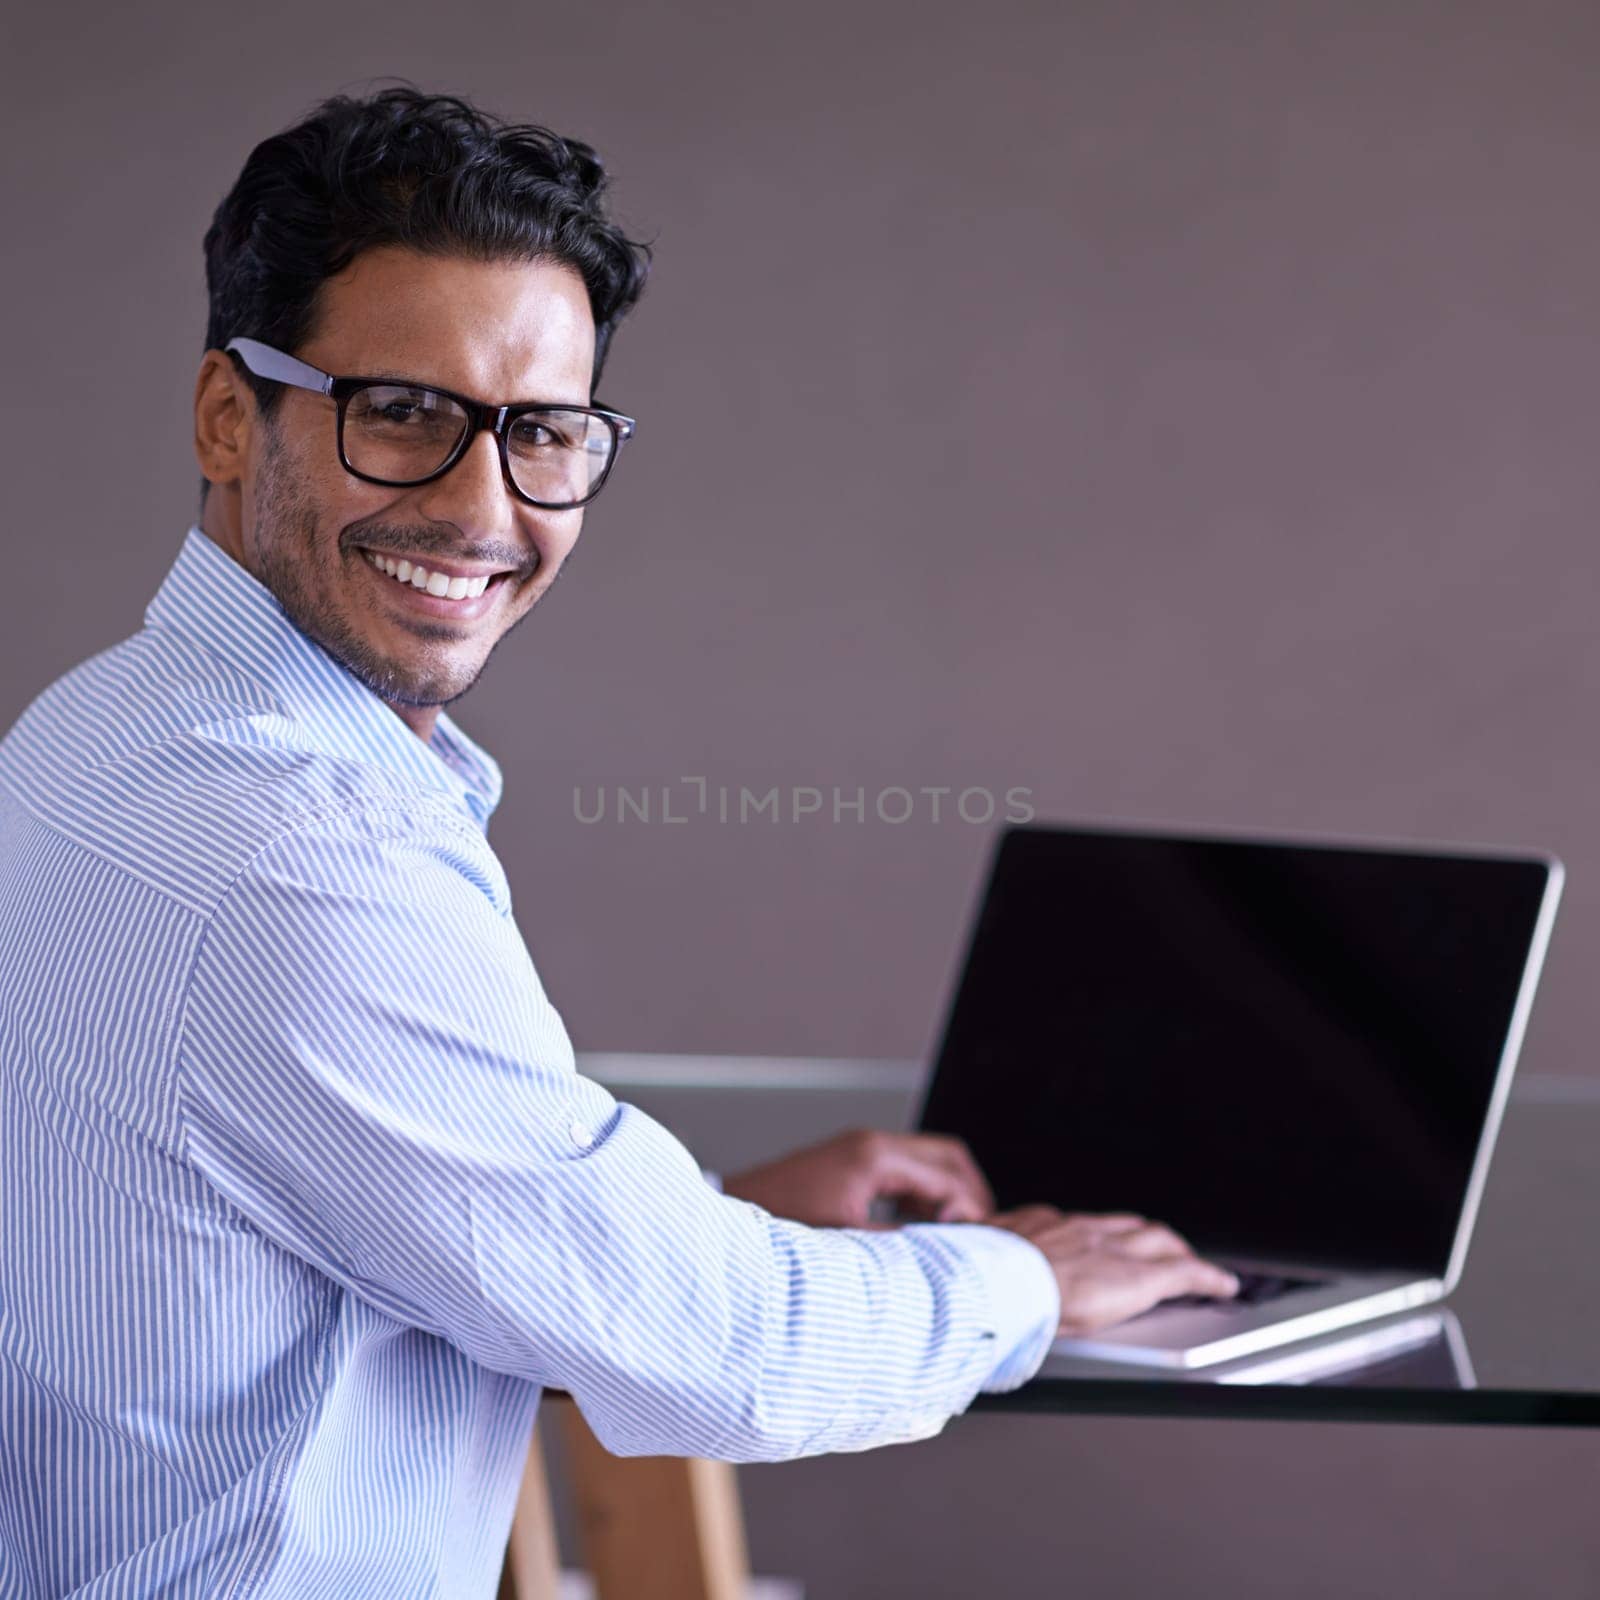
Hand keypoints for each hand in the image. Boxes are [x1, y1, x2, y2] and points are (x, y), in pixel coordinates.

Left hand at [721, 1129, 994, 1227]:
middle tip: (982, 1235)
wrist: (729, 1212)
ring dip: (947, 1195)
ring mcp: (860, 1151)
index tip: (978, 1245)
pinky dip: (923, 1196)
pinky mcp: (850, 1164)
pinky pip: (904, 1172)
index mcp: (875, 1156)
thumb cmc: (777, 1223)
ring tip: (957, 1237)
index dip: (970, 1212)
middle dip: (970, 1194)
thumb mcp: (843, 1243)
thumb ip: (897, 1248)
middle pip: (947, 1157)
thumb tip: (940, 1261)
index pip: (947, 1177)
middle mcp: (871, 1145)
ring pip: (927, 1163)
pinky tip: (922, 1231)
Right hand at [985, 1205, 1240, 1335]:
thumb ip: (975, 1247)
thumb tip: (951, 1238)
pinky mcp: (1141, 1276)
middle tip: (1157, 1248)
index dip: (1097, 1237)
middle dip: (1143, 1236)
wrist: (1002, 1284)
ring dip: (1174, 1251)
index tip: (1097, 1244)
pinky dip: (1207, 1277)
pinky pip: (1185, 1272)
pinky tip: (1223, 1284)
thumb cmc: (982, 1277)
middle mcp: (1082, 1228)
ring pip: (1157, 1240)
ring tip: (1188, 1263)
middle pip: (1125, 1225)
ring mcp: (1113, 1249)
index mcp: (1041, 1225)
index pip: (1078, 1226)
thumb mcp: (975, 1254)